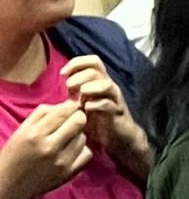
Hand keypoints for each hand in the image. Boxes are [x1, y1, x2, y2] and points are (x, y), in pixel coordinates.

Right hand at [0, 101, 90, 198]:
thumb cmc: (14, 154)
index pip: (64, 111)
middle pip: (79, 122)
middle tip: (71, 121)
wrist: (8, 185)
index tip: (69, 108)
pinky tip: (69, 151)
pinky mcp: (67, 174)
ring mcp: (60, 162)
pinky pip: (87, 154)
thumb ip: (43, 112)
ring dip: (77, 135)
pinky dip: (81, 150)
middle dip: (77, 117)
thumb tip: (67, 103)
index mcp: (35, 134)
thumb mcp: (22, 129)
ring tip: (64, 140)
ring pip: (83, 138)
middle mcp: (49, 147)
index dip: (70, 106)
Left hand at [61, 57, 150, 183]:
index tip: (62, 73)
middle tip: (68, 86)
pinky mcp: (117, 113)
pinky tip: (87, 109)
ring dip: (91, 87)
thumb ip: (75, 93)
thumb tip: (61, 82)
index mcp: (100, 81)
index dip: (77, 63)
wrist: (118, 137)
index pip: (92, 61)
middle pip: (97, 70)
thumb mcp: (84, 103)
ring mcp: (114, 99)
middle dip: (80, 75)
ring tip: (80, 94)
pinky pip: (109, 105)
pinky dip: (97, 105)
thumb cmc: (98, 119)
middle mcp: (108, 87)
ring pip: (106, 85)